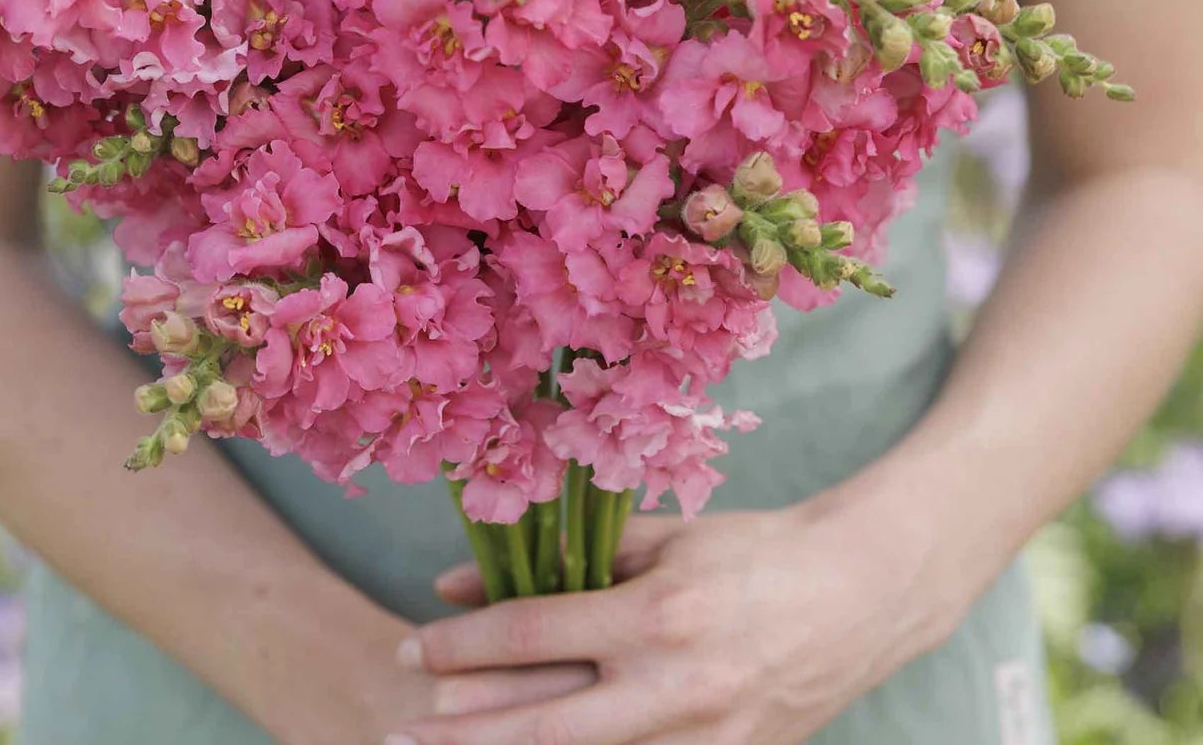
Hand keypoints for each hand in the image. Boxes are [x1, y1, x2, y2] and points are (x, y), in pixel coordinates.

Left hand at [387, 488, 959, 744]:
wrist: (861, 596)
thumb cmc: (755, 551)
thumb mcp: (665, 536)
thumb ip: (571, 556)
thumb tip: (475, 576)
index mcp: (657, 613)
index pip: (535, 633)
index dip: (463, 645)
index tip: (411, 649)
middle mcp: (675, 686)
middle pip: (545, 726)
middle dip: (465, 734)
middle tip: (399, 735)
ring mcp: (704, 740)